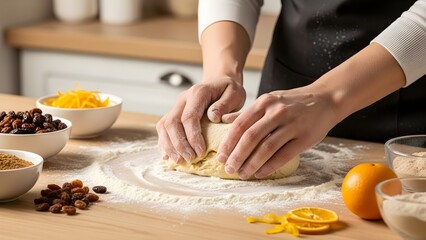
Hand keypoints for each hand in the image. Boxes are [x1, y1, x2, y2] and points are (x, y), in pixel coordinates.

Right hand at [156, 77, 245, 162]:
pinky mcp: (173, 113)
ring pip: (164, 126)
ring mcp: (176, 106)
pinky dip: (164, 143)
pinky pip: (163, 128)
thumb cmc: (229, 91)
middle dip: (179, 144)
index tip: (201, 152)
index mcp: (198, 92)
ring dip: (169, 146)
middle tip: (190, 159)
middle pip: (172, 122)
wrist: (219, 83)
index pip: (189, 116)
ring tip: (179, 161)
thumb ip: (225, 105)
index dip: (193, 136)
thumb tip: (213, 118)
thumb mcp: (234, 94)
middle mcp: (183, 99)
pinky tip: (169, 156)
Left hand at [217, 85, 339, 178]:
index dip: (228, 142)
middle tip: (229, 169)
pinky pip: (284, 155)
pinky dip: (269, 166)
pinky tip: (260, 173)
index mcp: (265, 102)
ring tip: (243, 174)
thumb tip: (223, 121)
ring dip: (251, 164)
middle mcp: (277, 112)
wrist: (326, 99)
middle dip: (237, 156)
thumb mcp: (269, 100)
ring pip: (266, 148)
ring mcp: (292, 125)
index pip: (240, 124)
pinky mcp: (305, 138)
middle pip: (250, 137)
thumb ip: (248, 112)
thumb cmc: (293, 103)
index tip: (220, 156)